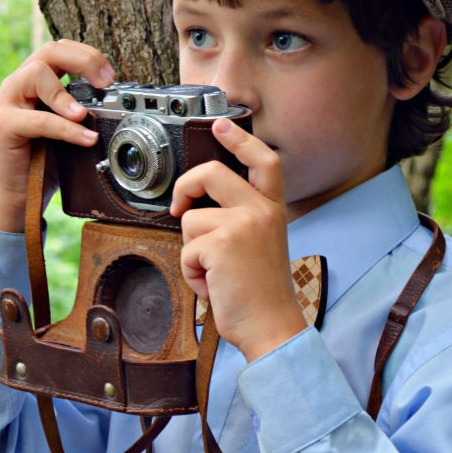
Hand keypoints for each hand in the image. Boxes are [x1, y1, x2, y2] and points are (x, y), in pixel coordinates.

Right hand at [0, 40, 115, 232]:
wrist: (21, 193)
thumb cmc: (46, 158)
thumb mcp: (68, 126)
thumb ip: (81, 107)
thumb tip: (115, 98)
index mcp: (34, 80)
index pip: (60, 49)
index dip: (87, 55)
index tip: (110, 76)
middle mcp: (18, 84)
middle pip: (49, 51)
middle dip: (83, 61)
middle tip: (106, 82)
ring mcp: (7, 101)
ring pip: (36, 74)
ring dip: (66, 93)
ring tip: (84, 114)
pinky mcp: (3, 125)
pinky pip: (39, 119)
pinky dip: (66, 128)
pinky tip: (85, 139)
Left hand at [170, 118, 308, 360]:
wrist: (271, 327)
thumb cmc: (260, 292)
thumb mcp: (260, 243)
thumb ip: (240, 218)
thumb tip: (199, 204)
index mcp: (273, 209)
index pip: (263, 161)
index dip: (241, 139)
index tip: (221, 125)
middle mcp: (261, 211)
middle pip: (212, 173)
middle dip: (185, 187)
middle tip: (179, 206)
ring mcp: (242, 225)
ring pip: (190, 219)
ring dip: (191, 250)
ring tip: (214, 271)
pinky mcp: (221, 244)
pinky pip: (185, 249)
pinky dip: (191, 272)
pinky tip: (213, 284)